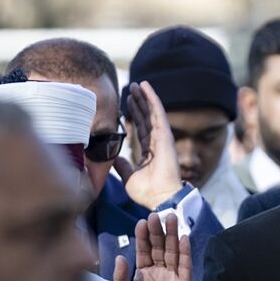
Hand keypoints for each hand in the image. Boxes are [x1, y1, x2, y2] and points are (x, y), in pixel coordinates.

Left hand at [113, 213, 190, 280]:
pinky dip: (185, 252)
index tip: (141, 222)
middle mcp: (158, 273)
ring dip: (172, 235)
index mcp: (143, 274)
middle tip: (156, 215)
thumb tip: (120, 257)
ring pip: (172, 252)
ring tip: (171, 218)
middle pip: (159, 247)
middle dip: (158, 231)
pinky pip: (185, 266)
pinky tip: (184, 238)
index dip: (143, 237)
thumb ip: (121, 278)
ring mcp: (172, 278)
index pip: (144, 250)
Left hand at [121, 81, 183, 209]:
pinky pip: (158, 112)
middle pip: (146, 117)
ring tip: (137, 84)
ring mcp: (161, 138)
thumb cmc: (147, 192)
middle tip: (131, 88)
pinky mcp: (165, 135)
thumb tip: (114, 158)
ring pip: (151, 112)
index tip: (126, 102)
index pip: (140, 128)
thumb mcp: (128, 177)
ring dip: (144, 97)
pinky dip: (152, 99)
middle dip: (138, 102)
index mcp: (148, 151)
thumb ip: (122, 166)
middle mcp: (156, 142)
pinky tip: (146, 86)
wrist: (160, 197)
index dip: (134, 114)